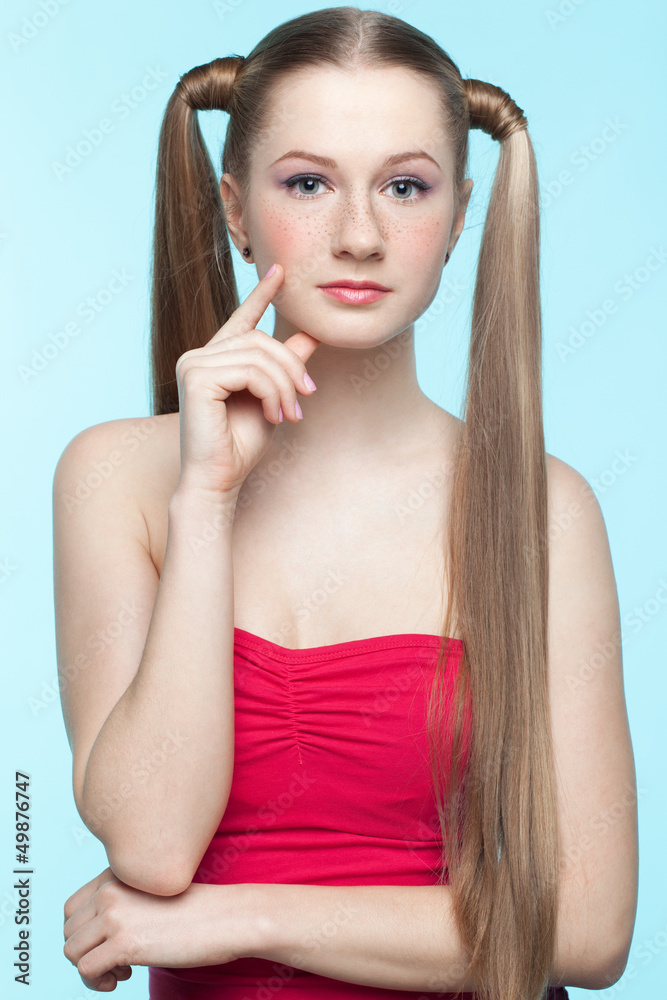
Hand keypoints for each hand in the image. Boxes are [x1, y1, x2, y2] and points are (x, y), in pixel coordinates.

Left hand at [63, 867, 249, 989]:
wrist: (227, 918)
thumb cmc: (197, 911)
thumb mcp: (151, 895)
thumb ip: (122, 902)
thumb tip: (93, 937)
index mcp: (116, 874)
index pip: (72, 908)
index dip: (84, 933)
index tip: (108, 944)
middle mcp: (110, 890)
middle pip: (69, 931)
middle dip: (87, 953)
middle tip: (116, 961)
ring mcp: (116, 915)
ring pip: (72, 951)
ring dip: (91, 969)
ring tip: (120, 971)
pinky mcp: (124, 942)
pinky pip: (86, 970)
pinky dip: (97, 982)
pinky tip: (124, 978)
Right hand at [174, 261, 319, 498]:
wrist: (219, 479)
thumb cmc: (241, 446)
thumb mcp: (273, 398)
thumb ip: (286, 365)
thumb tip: (312, 334)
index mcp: (216, 359)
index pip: (242, 318)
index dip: (262, 293)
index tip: (279, 271)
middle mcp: (200, 356)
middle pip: (262, 340)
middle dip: (292, 369)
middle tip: (305, 399)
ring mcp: (194, 364)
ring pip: (260, 355)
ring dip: (284, 386)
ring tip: (289, 414)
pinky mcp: (196, 377)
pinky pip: (250, 370)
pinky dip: (270, 392)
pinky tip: (273, 415)